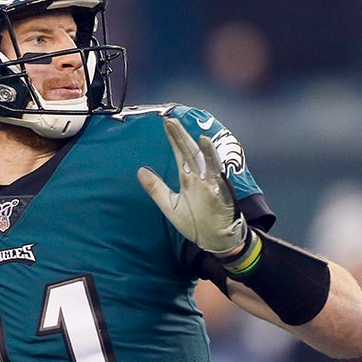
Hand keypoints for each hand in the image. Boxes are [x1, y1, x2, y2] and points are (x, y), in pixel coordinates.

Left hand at [137, 117, 248, 255]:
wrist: (215, 240)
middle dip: (181, 138)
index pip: (180, 154)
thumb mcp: (170, 205)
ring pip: (207, 163)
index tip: (165, 122)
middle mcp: (200, 178)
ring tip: (197, 136)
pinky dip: (216, 169)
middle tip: (170, 120)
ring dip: (204, 150)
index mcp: (188, 178)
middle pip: (190, 153)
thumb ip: (156, 188)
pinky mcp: (221, 196)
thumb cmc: (196, 222)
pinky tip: (212, 159)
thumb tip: (139, 170)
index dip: (173, 139)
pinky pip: (219, 180)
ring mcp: (211, 186)